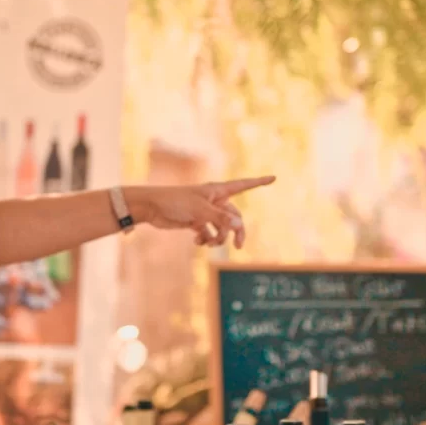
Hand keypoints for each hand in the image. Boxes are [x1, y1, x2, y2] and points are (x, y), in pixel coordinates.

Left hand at [130, 176, 275, 247]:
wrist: (151, 207)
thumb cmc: (175, 202)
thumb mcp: (200, 210)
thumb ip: (220, 218)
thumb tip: (239, 224)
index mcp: (218, 191)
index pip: (244, 185)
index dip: (259, 182)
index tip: (274, 178)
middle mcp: (214, 200)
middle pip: (234, 217)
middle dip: (236, 231)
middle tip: (238, 246)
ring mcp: (206, 211)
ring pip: (222, 227)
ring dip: (218, 238)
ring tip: (206, 243)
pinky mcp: (196, 221)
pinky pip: (209, 232)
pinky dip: (206, 239)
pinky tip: (197, 241)